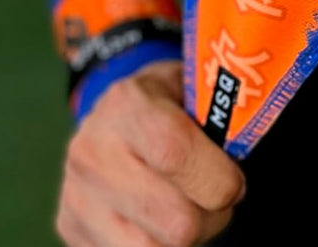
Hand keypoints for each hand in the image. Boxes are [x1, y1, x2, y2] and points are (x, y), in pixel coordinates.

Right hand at [56, 60, 245, 245]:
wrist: (108, 113)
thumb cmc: (167, 101)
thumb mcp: (191, 87)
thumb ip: (219, 114)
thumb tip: (247, 141)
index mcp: (126, 105)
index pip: (175, 154)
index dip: (218, 178)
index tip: (233, 179)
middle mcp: (92, 152)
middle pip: (176, 222)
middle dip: (211, 215)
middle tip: (214, 197)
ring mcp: (77, 196)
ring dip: (187, 238)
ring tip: (188, 208)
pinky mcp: (70, 229)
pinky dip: (158, 246)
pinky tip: (159, 220)